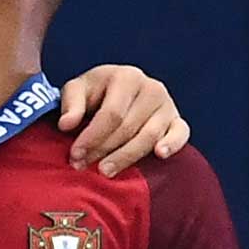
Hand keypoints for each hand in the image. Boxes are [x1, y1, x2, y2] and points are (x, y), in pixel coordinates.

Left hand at [57, 66, 188, 177]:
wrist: (116, 90)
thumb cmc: (95, 92)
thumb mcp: (76, 90)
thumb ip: (71, 105)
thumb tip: (66, 125)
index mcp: (126, 76)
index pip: (111, 114)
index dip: (92, 137)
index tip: (75, 154)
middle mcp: (151, 88)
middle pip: (128, 127)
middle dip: (103, 149)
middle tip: (82, 165)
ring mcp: (167, 104)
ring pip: (149, 135)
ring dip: (126, 156)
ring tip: (105, 171)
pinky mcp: (178, 120)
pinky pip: (181, 134)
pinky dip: (172, 144)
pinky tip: (160, 155)